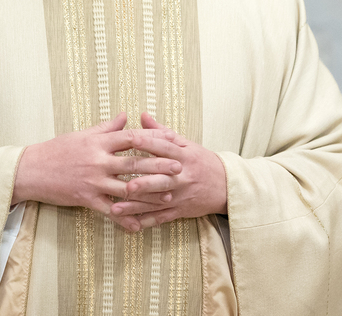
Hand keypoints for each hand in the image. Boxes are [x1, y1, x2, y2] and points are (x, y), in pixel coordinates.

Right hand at [12, 113, 182, 221]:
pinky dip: (124, 218)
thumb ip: (106, 127)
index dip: (153, 137)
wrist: (30, 170)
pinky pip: (109, 210)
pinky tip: (138, 225)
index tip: (172, 138)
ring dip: (149, 193)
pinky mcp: (85, 198)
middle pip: (134, 163)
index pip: (131, 137)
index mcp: (98, 142)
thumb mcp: (82, 134)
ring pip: (126, 188)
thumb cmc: (56, 150)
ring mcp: (92, 181)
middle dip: (159, 165)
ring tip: (168, 196)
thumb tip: (126, 115)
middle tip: (179, 167)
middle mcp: (98, 161)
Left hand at [109, 112, 227, 231]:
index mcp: (184, 157)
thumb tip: (142, 116)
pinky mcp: (179, 210)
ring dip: (136, 207)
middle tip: (126, 186)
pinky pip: (161, 218)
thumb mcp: (186, 144)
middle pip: (162, 180)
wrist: (226, 185)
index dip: (149, 143)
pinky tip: (129, 225)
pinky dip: (145, 222)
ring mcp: (180, 196)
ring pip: (157, 202)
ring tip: (116, 208)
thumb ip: (161, 132)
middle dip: (144, 184)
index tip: (132, 140)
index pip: (165, 149)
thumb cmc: (201, 161)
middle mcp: (182, 177)